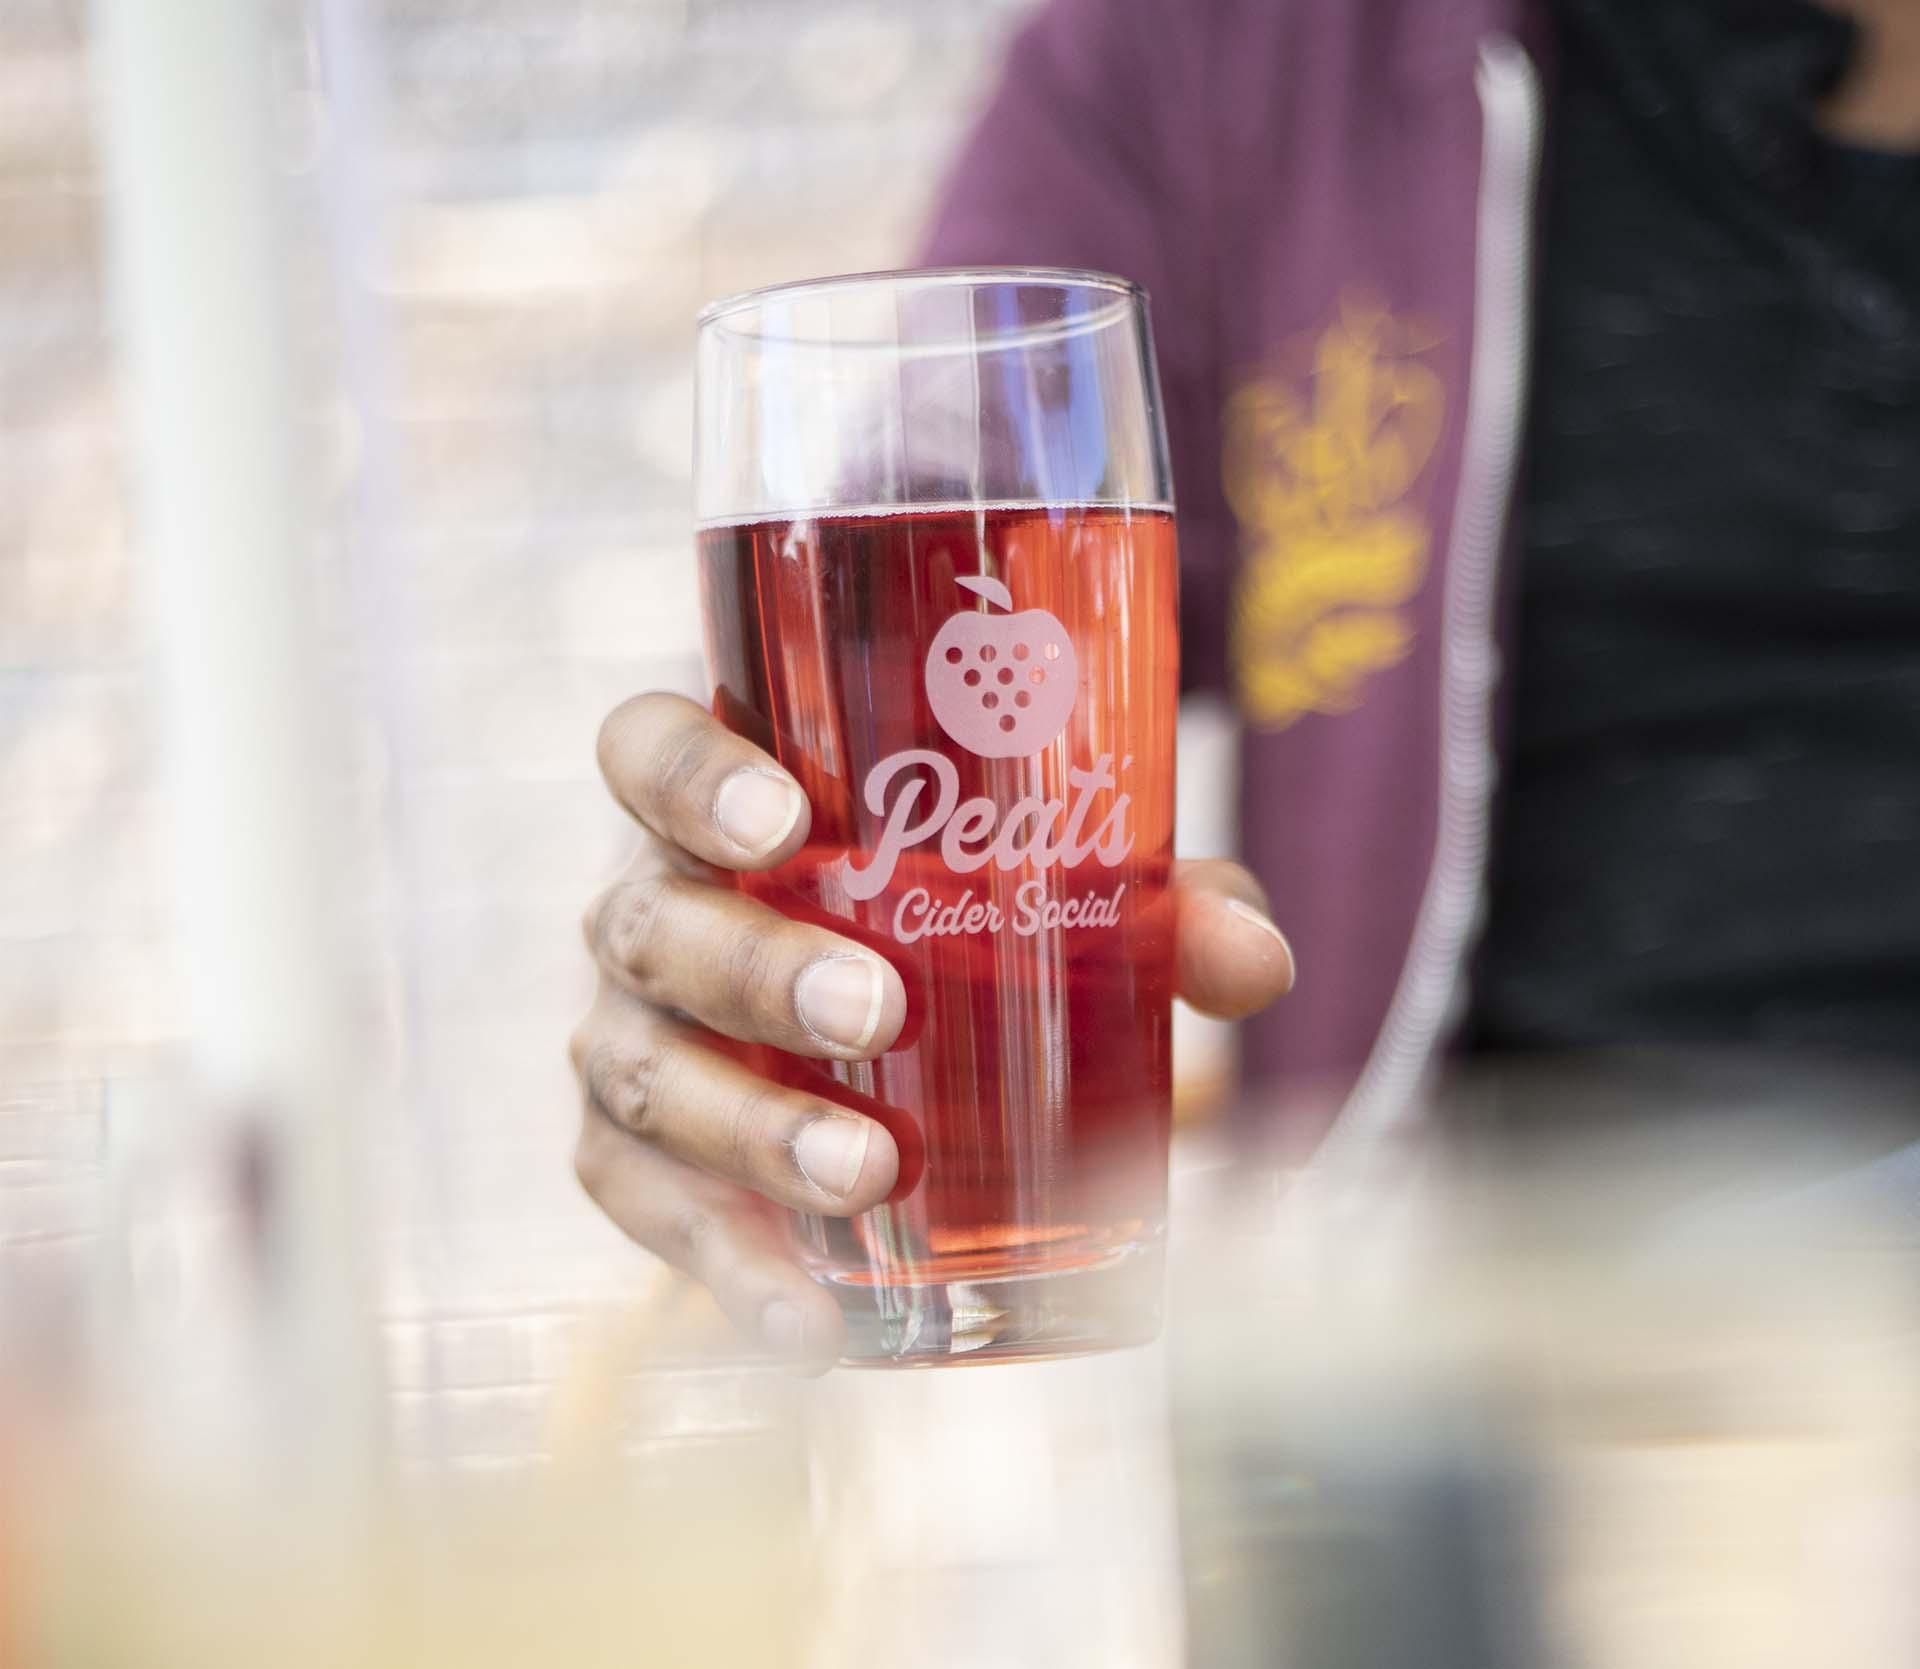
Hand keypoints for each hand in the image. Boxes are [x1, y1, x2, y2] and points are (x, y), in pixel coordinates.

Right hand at [571, 692, 1295, 1369]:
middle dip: (755, 968)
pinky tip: (811, 1327)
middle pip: (652, 924)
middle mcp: (655, 914)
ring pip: (641, 1075)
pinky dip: (729, 1269)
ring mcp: (632, 1040)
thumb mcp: (1052, 897)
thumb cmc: (955, 928)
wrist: (874, 1041)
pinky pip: (652, 1215)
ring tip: (868, 1174)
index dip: (688, 776)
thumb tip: (1253, 964)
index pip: (649, 752)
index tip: (778, 819)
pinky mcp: (636, 1163)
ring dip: (749, 1129)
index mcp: (731, 811)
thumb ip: (1151, 905)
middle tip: (877, 1010)